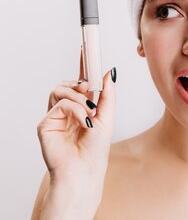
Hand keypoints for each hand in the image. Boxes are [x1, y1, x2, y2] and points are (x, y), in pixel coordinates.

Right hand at [37, 48, 115, 187]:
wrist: (84, 170)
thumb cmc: (95, 150)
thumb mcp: (107, 117)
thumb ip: (107, 94)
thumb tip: (109, 72)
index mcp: (81, 108)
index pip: (79, 82)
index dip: (82, 65)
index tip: (86, 49)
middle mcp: (66, 110)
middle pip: (68, 83)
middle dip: (80, 81)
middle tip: (90, 88)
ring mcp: (54, 116)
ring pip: (60, 89)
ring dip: (78, 96)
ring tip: (89, 109)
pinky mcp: (45, 124)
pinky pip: (60, 104)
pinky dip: (75, 109)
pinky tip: (84, 120)